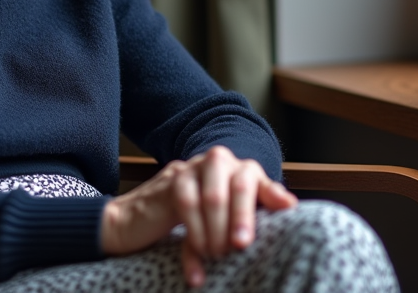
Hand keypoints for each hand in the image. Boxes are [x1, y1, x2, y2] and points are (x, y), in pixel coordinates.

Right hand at [100, 146, 297, 287]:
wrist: (130, 223)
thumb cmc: (181, 226)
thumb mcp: (215, 226)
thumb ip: (241, 218)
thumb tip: (285, 216)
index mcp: (234, 171)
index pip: (257, 179)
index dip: (272, 193)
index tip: (288, 209)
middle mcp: (217, 163)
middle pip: (240, 183)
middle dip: (243, 217)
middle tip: (241, 247)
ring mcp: (192, 168)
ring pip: (214, 195)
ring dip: (217, 231)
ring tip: (217, 255)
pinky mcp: (171, 181)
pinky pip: (188, 204)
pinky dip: (196, 232)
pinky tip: (198, 253)